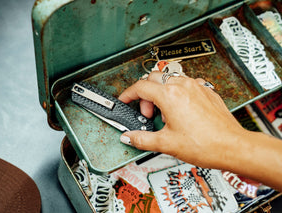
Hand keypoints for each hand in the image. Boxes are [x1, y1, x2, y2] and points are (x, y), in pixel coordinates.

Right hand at [118, 71, 245, 168]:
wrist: (232, 146)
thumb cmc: (205, 144)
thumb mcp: (166, 144)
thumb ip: (142, 139)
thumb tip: (129, 137)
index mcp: (170, 96)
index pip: (141, 87)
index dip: (128, 94)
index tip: (125, 100)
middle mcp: (183, 86)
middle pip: (154, 78)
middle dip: (145, 94)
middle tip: (148, 113)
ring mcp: (196, 87)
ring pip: (170, 79)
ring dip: (161, 93)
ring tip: (165, 114)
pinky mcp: (206, 91)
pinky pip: (186, 84)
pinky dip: (177, 93)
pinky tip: (180, 110)